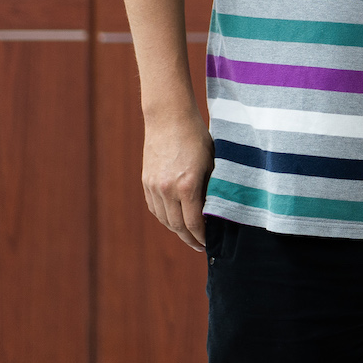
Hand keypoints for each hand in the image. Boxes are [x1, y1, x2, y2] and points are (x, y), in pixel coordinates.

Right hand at [142, 112, 214, 251]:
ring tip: (189, 234)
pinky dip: (165, 217)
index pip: (193, 224)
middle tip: (201, 245)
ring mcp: (154, 186)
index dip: (202, 237)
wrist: (169, 117)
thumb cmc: (197, 137)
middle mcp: (167, 189)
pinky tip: (175, 219)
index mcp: (187, 185)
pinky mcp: (146, 181)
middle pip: (177, 226)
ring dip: (177, 230)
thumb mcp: (212, 162)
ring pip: (164, 219)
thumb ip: (211, 188)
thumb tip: (215, 211)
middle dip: (190, 239)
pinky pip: (155, 208)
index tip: (210, 243)